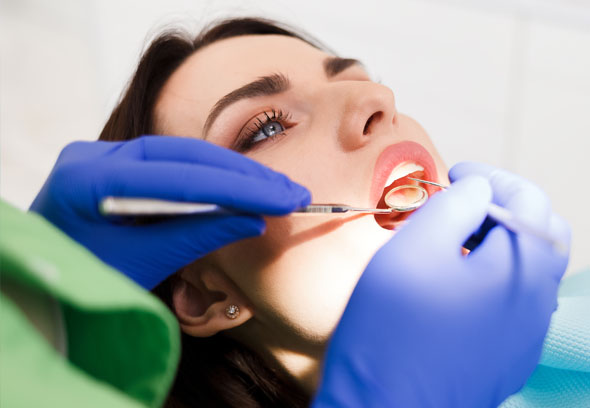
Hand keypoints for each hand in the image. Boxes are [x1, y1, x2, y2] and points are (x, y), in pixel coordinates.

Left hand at [30, 136, 309, 288]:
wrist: (46, 284)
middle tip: (292, 191)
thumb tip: (255, 220)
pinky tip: (242, 186)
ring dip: (232, 172)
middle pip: (186, 155)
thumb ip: (197, 236)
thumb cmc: (84, 282)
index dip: (239, 186)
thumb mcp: (141, 265)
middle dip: (244, 174)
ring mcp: (103, 155)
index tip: (287, 198)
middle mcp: (94, 156)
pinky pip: (172, 162)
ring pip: (183, 153)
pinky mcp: (116, 163)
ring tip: (276, 190)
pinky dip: (210, 176)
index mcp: (88, 180)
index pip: (180, 176)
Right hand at [314, 163, 569, 406]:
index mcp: (523, 270)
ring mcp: (526, 335)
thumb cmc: (390, 330)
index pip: (529, 200)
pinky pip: (515, 300)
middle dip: (504, 205)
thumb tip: (478, 189)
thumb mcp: (414, 249)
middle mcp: (538, 304)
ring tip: (455, 237)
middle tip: (460, 201)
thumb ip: (453, 206)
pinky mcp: (507, 356)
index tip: (455, 173)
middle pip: (542, 232)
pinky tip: (456, 280)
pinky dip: (495, 273)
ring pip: (530, 267)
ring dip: (500, 239)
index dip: (490, 177)